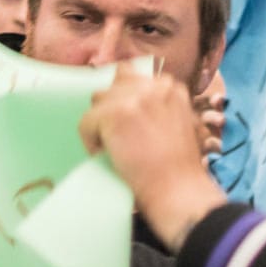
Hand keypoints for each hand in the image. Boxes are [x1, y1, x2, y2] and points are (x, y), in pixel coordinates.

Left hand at [79, 66, 227, 251]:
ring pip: (98, 102)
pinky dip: (90, 142)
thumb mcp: (178, 124)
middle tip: (119, 139)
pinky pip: (86, 122)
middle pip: (112, 87)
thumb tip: (124, 101)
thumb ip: (158, 106)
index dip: (122, 101)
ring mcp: (134, 98)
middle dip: (110, 111)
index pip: (131, 76)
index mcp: (171, 87)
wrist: (179, 190)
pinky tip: (106, 156)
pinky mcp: (115, 114)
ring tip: (114, 148)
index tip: (126, 125)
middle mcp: (154, 86)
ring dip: (100, 124)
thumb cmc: (179, 168)